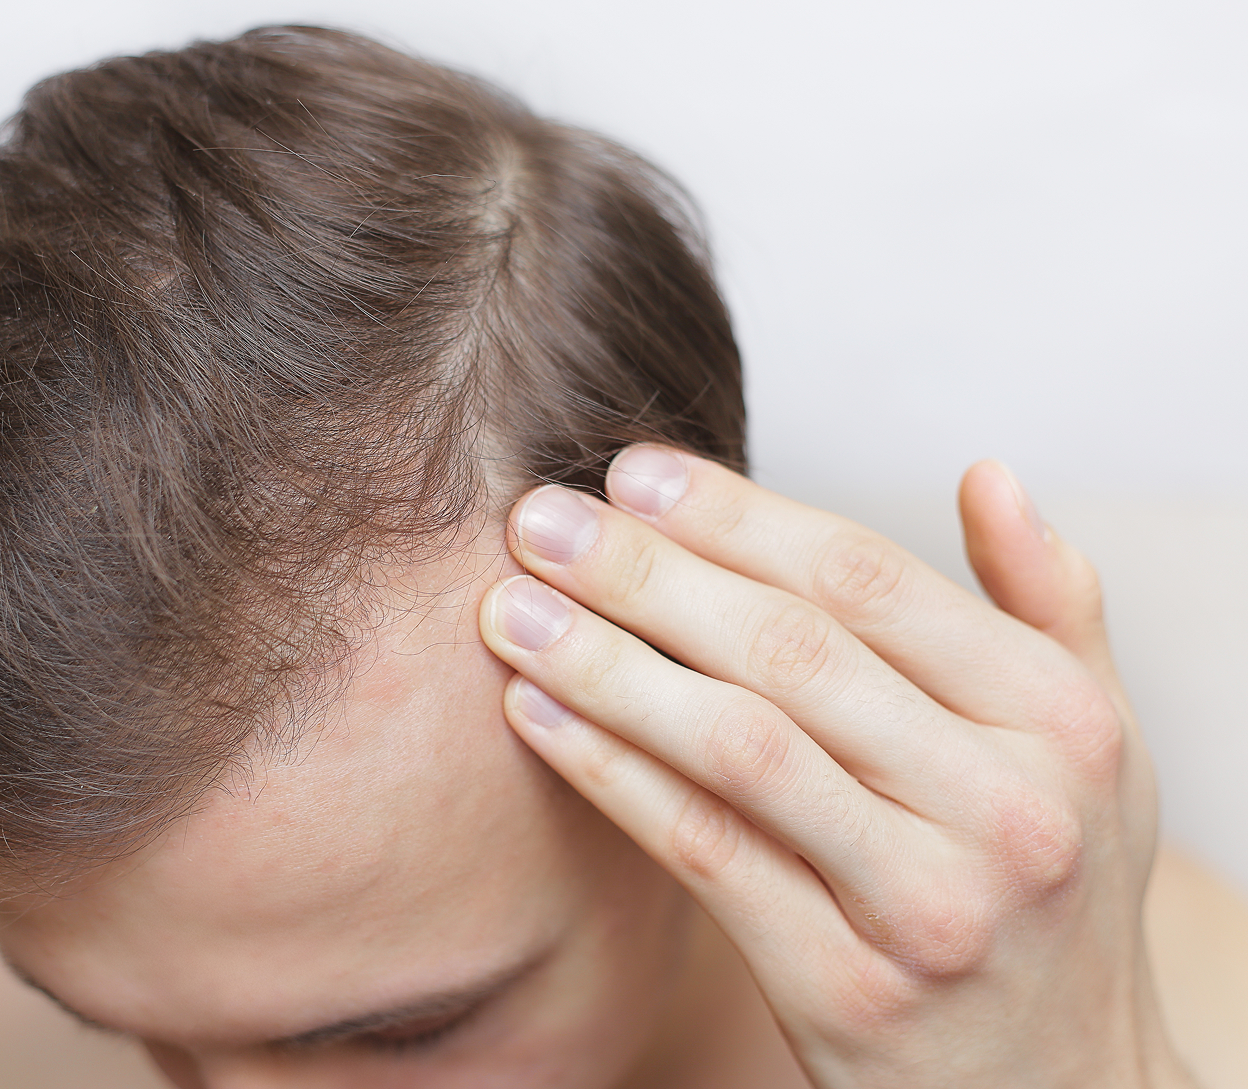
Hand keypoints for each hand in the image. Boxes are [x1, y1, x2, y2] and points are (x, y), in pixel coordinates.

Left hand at [478, 448, 1195, 1087]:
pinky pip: (704, 853)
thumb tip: (985, 475)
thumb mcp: (1094, 744)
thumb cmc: (1054, 888)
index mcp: (1056, 718)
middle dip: (645, 574)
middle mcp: (1005, 806)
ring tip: (510, 611)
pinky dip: (611, 774)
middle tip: (537, 521)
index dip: (735, 517)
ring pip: (738, 747)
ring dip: (606, 666)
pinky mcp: (846, 990)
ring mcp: (926, 904)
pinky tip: (538, 715)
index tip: (630, 475)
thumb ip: (1047, 605)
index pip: (868, 580)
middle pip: (790, 652)